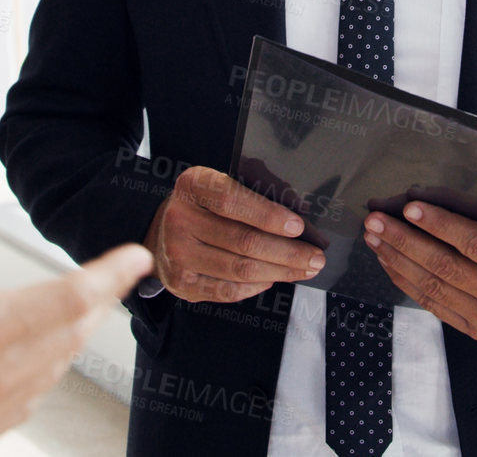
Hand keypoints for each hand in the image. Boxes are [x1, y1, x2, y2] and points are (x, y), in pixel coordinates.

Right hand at [142, 167, 323, 302]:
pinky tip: (272, 279)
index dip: (268, 216)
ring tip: (303, 269)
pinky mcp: (182, 283)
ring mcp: (178, 254)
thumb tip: (296, 215)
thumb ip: (251, 193)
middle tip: (315, 257)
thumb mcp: (218, 185)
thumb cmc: (202, 205)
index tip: (298, 227)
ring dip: (279, 272)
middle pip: (243, 241)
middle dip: (287, 252)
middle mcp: (180, 219)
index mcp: (193, 186)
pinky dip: (255, 287)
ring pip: (240, 269)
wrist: (161, 230)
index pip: (232, 201)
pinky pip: (227, 290)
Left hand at [363, 156, 476, 340]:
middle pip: (445, 267)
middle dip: (406, 241)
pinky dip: (406, 282)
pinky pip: (432, 305)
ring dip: (399, 260)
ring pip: (433, 288)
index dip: (441, 226)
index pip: (475, 245)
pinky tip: (390, 262)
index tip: (412, 208)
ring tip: (375, 237)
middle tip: (377, 220)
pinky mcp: (473, 328)